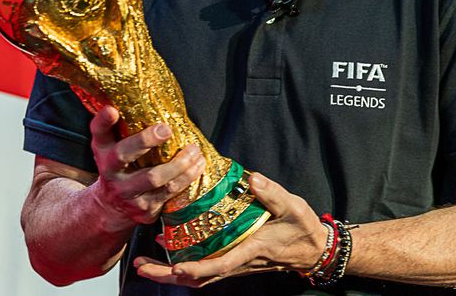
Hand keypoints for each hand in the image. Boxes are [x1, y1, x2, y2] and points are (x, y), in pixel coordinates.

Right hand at [88, 106, 204, 230]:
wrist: (110, 209)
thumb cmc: (118, 168)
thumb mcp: (111, 148)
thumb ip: (120, 127)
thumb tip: (142, 97)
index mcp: (102, 152)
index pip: (99, 133)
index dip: (103, 121)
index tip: (113, 110)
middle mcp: (110, 173)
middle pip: (123, 155)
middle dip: (145, 141)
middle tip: (166, 129)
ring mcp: (126, 193)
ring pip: (154, 178)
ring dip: (179, 163)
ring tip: (195, 150)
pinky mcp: (144, 209)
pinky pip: (168, 193)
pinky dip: (187, 178)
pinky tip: (198, 166)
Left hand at [133, 172, 326, 287]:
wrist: (314, 250)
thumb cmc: (303, 230)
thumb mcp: (293, 208)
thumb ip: (273, 194)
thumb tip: (252, 178)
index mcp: (250, 250)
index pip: (220, 265)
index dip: (196, 268)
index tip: (176, 266)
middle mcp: (238, 261)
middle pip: (199, 277)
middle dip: (168, 275)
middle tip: (142, 265)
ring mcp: (235, 263)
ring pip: (198, 276)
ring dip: (171, 272)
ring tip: (146, 262)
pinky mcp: (234, 259)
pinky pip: (205, 267)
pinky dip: (184, 263)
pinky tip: (170, 247)